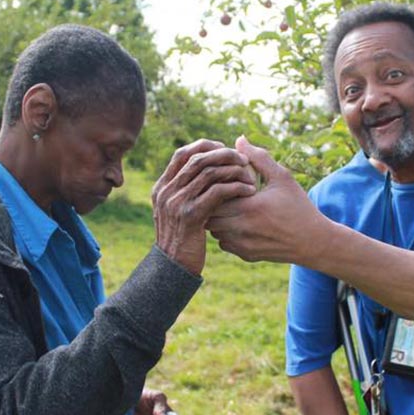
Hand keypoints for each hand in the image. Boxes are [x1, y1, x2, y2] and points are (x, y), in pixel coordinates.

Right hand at [151, 139, 256, 274]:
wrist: (173, 267)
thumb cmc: (181, 238)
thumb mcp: (176, 212)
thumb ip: (185, 191)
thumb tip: (204, 171)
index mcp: (162, 186)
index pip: (182, 153)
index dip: (205, 147)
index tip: (225, 149)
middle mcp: (167, 191)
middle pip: (198, 159)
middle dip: (225, 155)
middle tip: (244, 160)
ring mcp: (177, 202)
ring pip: (210, 172)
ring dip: (234, 171)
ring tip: (251, 176)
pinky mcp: (191, 215)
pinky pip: (217, 191)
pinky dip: (236, 187)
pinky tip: (250, 191)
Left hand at [206, 136, 330, 264]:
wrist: (313, 241)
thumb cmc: (298, 206)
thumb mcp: (282, 178)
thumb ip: (259, 158)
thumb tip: (239, 140)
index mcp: (249, 206)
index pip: (214, 195)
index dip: (216, 187)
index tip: (226, 181)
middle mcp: (242, 228)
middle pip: (209, 214)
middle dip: (213, 203)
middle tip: (224, 194)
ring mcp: (242, 244)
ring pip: (213, 230)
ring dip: (217, 219)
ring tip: (231, 207)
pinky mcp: (245, 255)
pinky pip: (223, 243)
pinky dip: (226, 233)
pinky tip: (239, 223)